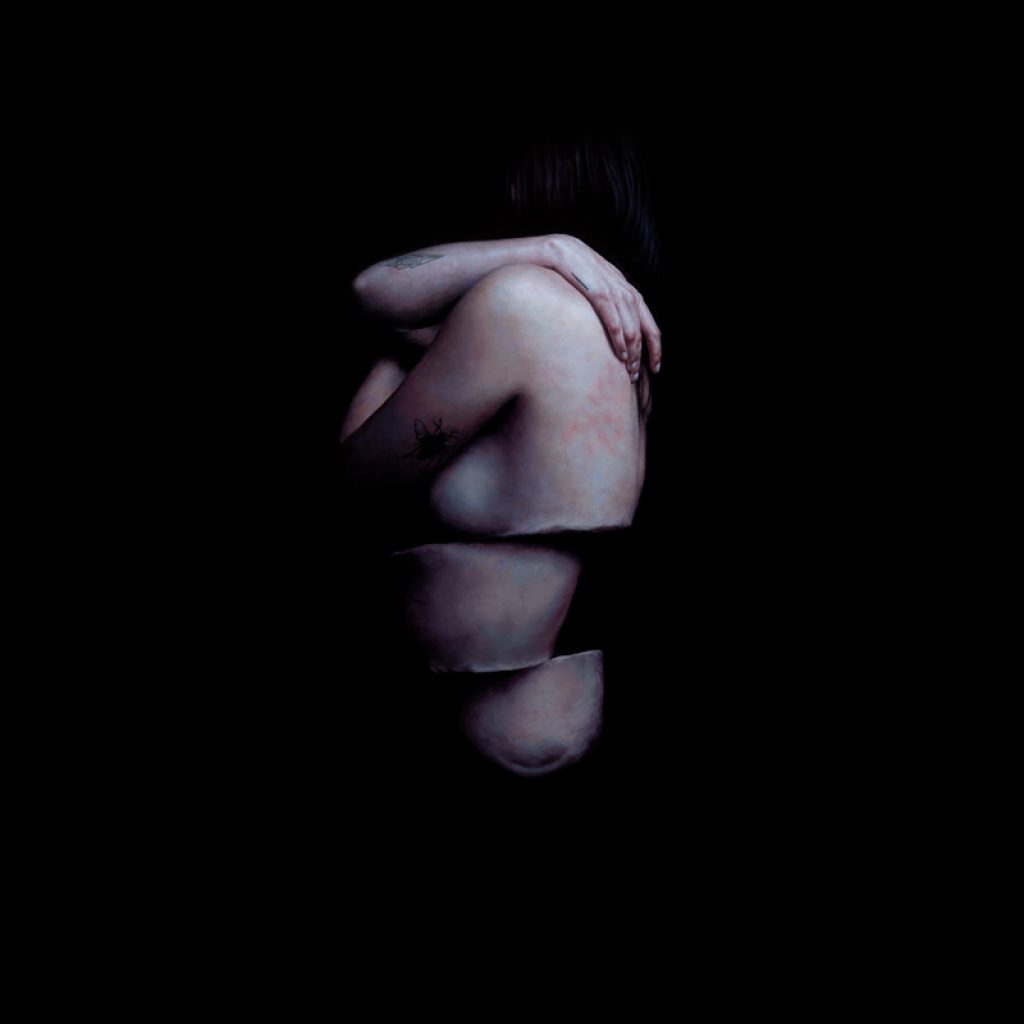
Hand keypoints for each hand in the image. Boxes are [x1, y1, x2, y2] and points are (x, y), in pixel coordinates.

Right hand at [543, 234, 661, 379]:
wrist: (554, 249)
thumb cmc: (569, 271)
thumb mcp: (593, 286)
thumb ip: (606, 302)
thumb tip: (610, 326)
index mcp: (625, 289)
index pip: (648, 321)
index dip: (655, 346)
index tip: (655, 367)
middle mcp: (624, 288)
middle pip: (643, 326)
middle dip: (643, 353)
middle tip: (636, 374)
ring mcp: (612, 288)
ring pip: (631, 326)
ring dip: (631, 350)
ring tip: (628, 369)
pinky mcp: (598, 290)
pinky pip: (614, 319)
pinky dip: (619, 338)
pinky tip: (619, 353)